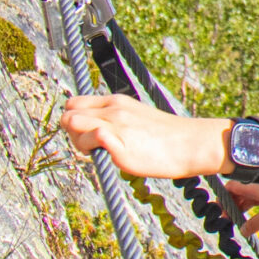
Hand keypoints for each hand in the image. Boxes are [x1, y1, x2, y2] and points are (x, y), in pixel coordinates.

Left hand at [59, 94, 231, 178]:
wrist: (190, 145)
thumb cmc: (166, 137)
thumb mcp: (136, 118)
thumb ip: (115, 120)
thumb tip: (97, 132)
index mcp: (116, 101)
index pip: (74, 103)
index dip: (74, 120)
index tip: (87, 134)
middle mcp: (113, 109)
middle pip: (68, 115)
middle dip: (72, 133)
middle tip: (90, 147)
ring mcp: (116, 125)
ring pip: (72, 124)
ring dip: (77, 142)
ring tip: (98, 152)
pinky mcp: (120, 144)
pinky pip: (93, 137)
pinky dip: (91, 149)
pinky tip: (108, 157)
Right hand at [224, 180, 258, 239]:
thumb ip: (255, 222)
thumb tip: (243, 230)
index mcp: (254, 184)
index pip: (232, 188)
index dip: (224, 199)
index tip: (219, 213)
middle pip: (242, 197)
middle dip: (236, 211)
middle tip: (230, 225)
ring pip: (256, 204)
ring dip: (251, 218)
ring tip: (245, 231)